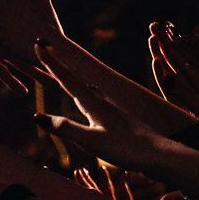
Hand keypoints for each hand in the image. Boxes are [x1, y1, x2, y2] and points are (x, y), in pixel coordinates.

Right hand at [32, 40, 191, 178]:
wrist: (161, 155)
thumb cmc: (127, 149)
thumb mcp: (92, 142)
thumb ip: (65, 129)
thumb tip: (36, 115)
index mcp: (93, 104)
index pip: (66, 79)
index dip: (51, 63)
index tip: (39, 44)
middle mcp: (102, 102)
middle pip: (74, 79)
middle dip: (59, 65)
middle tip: (45, 49)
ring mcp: (112, 110)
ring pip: (86, 89)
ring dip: (71, 78)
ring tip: (62, 71)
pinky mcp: (120, 119)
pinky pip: (95, 100)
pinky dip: (83, 92)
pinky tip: (91, 98)